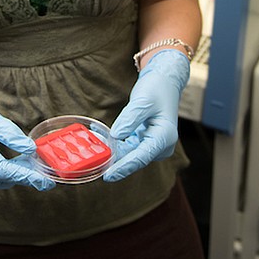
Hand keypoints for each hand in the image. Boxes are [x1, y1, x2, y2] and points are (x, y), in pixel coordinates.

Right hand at [0, 75, 54, 190]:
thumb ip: (11, 135)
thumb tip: (31, 150)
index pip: (3, 170)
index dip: (26, 176)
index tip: (45, 181)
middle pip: (1, 177)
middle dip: (24, 176)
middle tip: (46, 173)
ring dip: (16, 174)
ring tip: (35, 166)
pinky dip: (6, 170)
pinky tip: (20, 163)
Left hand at [103, 48, 190, 182]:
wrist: (165, 82)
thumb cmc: (157, 88)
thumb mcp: (142, 100)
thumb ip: (129, 119)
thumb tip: (115, 136)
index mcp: (165, 136)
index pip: (141, 157)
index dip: (123, 167)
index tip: (108, 175)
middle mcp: (162, 145)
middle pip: (134, 157)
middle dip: (115, 158)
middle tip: (94, 158)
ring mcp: (155, 145)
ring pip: (130, 153)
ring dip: (114, 150)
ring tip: (96, 142)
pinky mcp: (147, 142)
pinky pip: (130, 147)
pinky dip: (116, 144)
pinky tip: (102, 137)